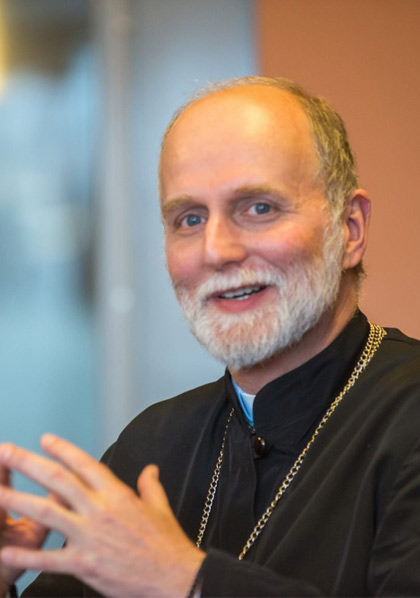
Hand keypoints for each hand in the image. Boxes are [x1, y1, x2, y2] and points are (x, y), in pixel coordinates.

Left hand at [0, 436, 204, 596]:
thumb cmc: (166, 543)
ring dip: (18, 501)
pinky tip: (6, 553)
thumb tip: (150, 469)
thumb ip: (150, 485)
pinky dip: (26, 557)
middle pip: (58, 480)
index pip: (84, 464)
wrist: (174, 576)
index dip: (63, 449)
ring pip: (46, 514)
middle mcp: (99, 509)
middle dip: (28, 463)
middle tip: (7, 451)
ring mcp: (89, 536)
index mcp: (117, 494)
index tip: (44, 439)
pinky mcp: (85, 563)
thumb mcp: (160, 507)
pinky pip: (49, 560)